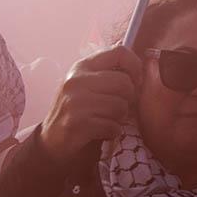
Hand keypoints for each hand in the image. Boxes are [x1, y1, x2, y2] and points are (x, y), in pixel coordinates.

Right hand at [40, 46, 140, 163]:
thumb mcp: (89, 86)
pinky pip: (113, 126)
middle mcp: (76, 80)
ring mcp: (74, 101)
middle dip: (129, 100)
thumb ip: (110, 73)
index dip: (135, 66)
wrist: (52, 144)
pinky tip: (102, 133)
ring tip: (108, 120)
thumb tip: (145, 61)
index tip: (136, 82)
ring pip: (121, 106)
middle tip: (119, 109)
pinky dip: (113, 132)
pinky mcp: (76, 124)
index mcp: (82, 66)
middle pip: (125, 83)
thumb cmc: (79, 113)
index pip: (119, 52)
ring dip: (120, 118)